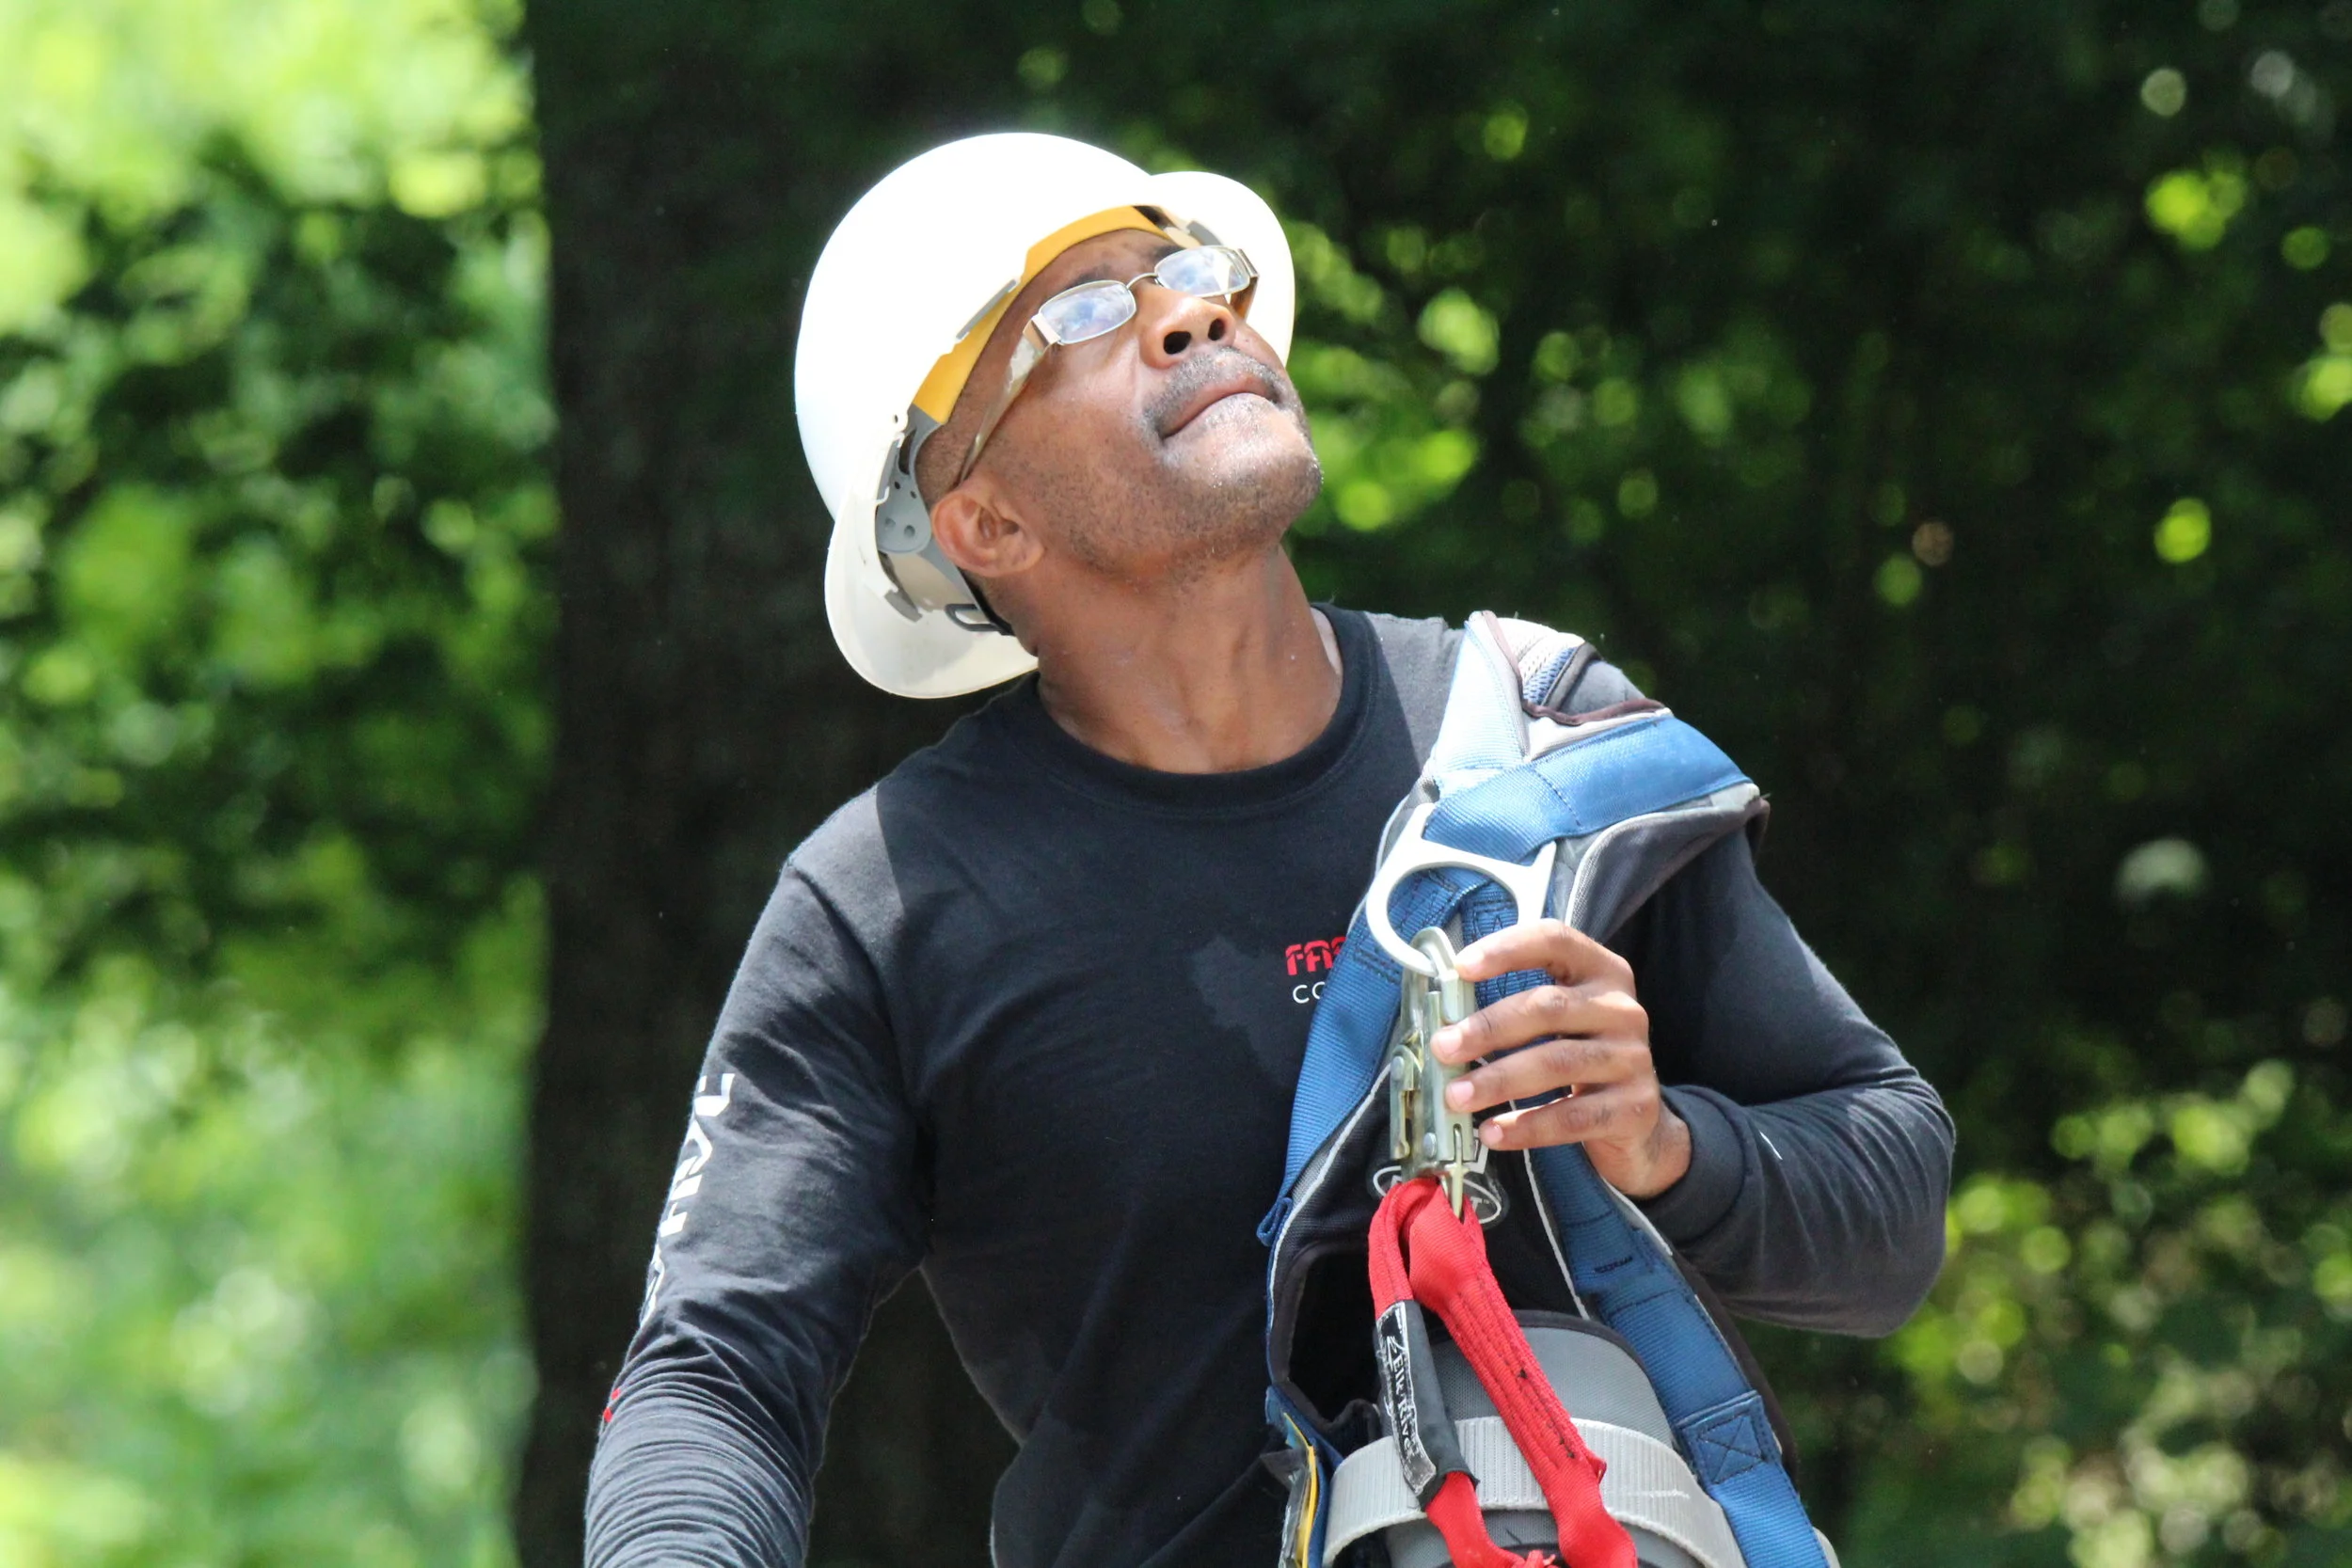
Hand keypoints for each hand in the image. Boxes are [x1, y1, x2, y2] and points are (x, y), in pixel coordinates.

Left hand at [1429, 919, 1690, 1199]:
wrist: (1637, 1119)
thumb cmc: (1580, 1055)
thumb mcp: (1560, 1021)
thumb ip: (1513, 1009)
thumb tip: (1441, 1023)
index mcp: (1601, 971)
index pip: (1555, 940)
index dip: (1507, 950)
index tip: (1461, 968)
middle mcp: (1622, 1008)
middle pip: (1549, 1007)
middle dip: (1488, 1028)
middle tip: (1442, 1048)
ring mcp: (1633, 1057)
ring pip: (1557, 1063)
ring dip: (1499, 1080)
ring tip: (1456, 1097)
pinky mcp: (1635, 1106)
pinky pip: (1573, 1116)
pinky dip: (1527, 1126)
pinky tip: (1492, 1132)